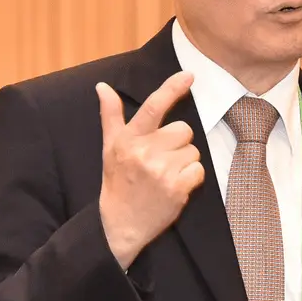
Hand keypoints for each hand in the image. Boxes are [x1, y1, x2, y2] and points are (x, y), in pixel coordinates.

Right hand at [96, 74, 206, 269]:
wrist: (120, 225)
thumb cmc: (117, 182)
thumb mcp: (110, 148)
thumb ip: (111, 116)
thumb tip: (102, 87)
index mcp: (129, 139)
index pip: (153, 107)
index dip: (172, 88)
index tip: (189, 75)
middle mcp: (145, 152)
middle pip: (183, 129)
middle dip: (177, 143)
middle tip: (160, 160)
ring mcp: (162, 171)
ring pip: (193, 151)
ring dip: (184, 162)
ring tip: (165, 175)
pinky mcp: (177, 188)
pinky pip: (198, 170)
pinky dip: (191, 178)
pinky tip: (174, 187)